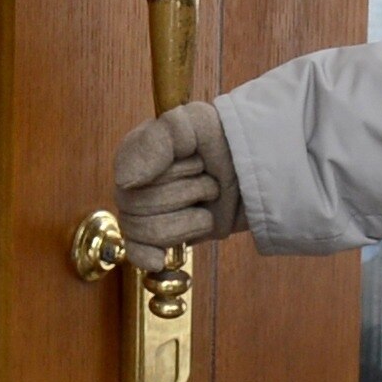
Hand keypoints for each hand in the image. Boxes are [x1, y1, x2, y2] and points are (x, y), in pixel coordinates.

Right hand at [108, 99, 242, 250]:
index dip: (167, 174)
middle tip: (208, 180)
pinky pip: (140, 253)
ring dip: (189, 218)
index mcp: (135, 153)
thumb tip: (124, 182)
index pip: (129, 177)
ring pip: (149, 231)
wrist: (258, 167)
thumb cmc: (224, 139)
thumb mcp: (194, 123)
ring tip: (205, 202)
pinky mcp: (166, 237)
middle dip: (185, 193)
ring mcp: (150, 212)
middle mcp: (136, 184)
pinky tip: (159, 258)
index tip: (197, 161)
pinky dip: (148, 257)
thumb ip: (155, 143)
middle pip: (138, 206)